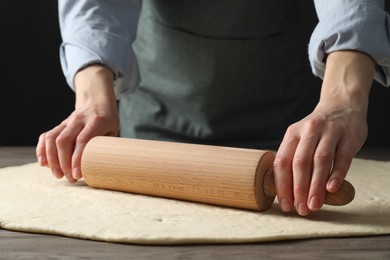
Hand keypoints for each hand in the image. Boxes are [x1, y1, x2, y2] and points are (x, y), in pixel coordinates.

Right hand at [36, 65, 118, 182]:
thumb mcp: (114, 131)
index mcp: (96, 121)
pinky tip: (44, 164)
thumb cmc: (108, 122)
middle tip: (70, 179)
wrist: (97, 102)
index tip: (77, 174)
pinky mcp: (59, 125)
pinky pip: (46, 136)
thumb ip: (107, 146)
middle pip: (64, 140)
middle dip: (64, 163)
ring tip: (58, 175)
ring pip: (53, 138)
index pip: (83, 140)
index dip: (78, 158)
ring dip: (52, 159)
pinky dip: (42, 150)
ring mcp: (67, 121)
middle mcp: (79, 119)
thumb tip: (103, 169)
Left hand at [273, 51, 374, 215]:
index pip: (282, 162)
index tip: (286, 204)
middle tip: (301, 209)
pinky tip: (331, 188)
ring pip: (320, 160)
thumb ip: (294, 159)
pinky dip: (337, 174)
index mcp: (292, 134)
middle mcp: (308, 131)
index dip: (282, 185)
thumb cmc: (318, 130)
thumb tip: (288, 192)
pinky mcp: (349, 136)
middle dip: (299, 189)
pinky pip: (342, 157)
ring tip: (314, 204)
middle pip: (300, 163)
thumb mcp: (300, 138)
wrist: (342, 105)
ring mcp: (330, 132)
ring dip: (316, 185)